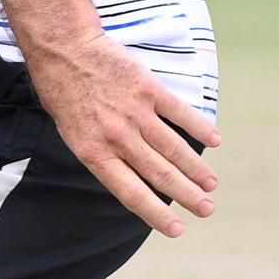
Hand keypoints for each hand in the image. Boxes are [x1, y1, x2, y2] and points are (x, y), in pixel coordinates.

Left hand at [26, 37, 221, 237]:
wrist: (64, 48)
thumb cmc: (63, 93)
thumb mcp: (72, 134)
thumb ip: (102, 155)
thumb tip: (131, 176)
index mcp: (94, 153)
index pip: (131, 193)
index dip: (156, 214)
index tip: (177, 229)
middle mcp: (118, 138)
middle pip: (160, 174)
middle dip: (186, 195)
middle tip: (206, 209)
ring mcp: (135, 113)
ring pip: (174, 148)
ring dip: (196, 169)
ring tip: (210, 184)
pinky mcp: (148, 89)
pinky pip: (180, 113)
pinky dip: (200, 127)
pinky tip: (214, 140)